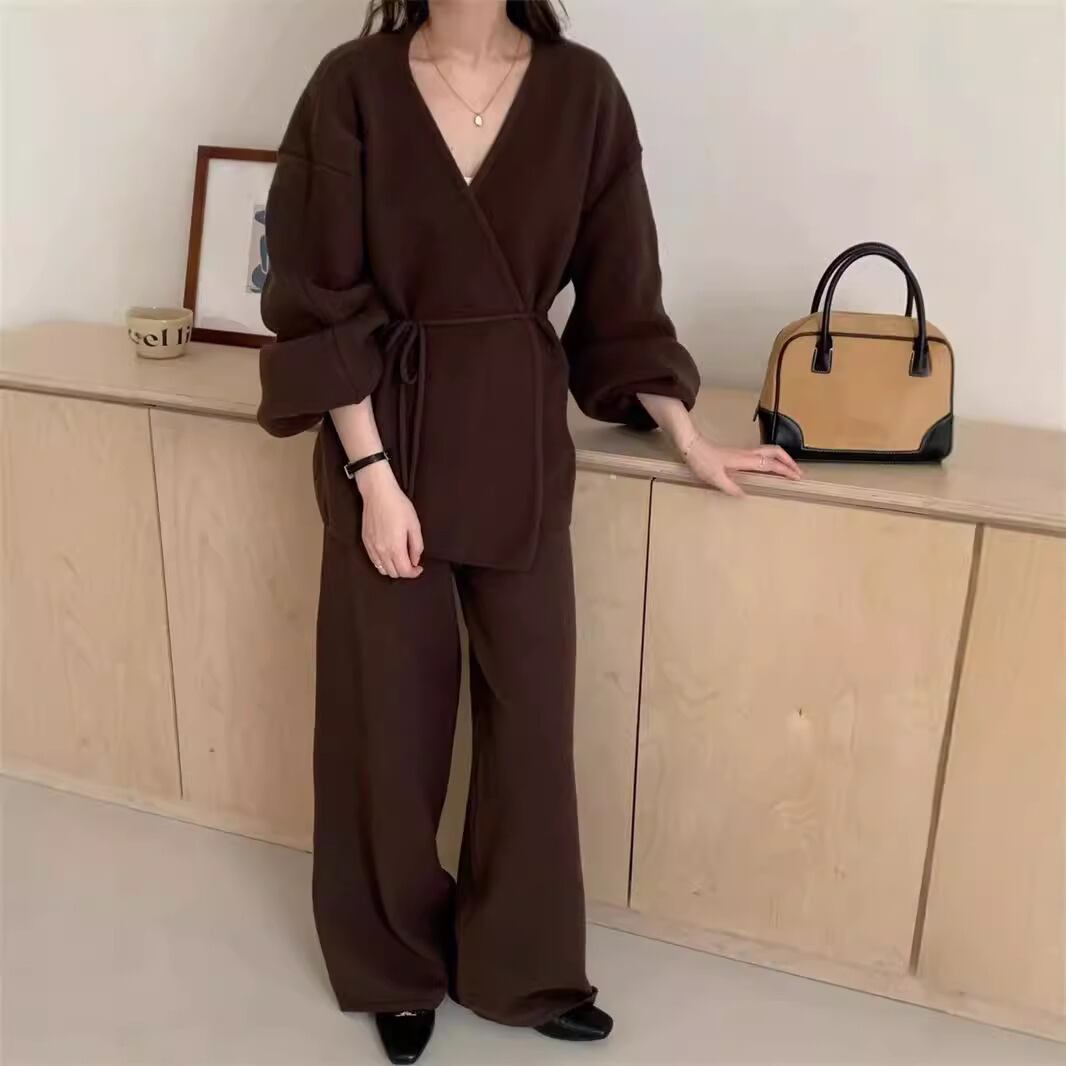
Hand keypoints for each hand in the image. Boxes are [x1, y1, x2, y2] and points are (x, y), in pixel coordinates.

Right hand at [355, 461, 423, 578]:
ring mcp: (372, 547)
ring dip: (393, 569)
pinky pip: (374, 561)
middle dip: (404, 571)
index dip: (414, 573)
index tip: (419, 568)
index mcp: (395, 547)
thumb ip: (416, 546)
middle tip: (412, 563)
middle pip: (393, 573)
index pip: (404, 571)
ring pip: (382, 569)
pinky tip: (389, 554)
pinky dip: (383, 563)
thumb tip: (415, 560)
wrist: (378, 493)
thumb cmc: (398, 506)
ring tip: (401, 560)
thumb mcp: (414, 525)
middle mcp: (382, 551)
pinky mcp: (365, 542)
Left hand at [680, 434, 802, 496]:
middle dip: (789, 461)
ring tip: (789, 469)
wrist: (691, 445)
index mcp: (745, 460)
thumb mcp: (714, 477)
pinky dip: (772, 459)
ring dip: (782, 458)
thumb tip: (745, 496)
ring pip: (769, 451)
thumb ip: (730, 487)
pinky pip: (761, 454)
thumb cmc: (702, 461)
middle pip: (775, 452)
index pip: (771, 464)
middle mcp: (747, 454)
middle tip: (798, 473)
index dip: (785, 470)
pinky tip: (770, 467)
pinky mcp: (739, 453)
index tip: (797, 477)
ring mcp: (744, 452)